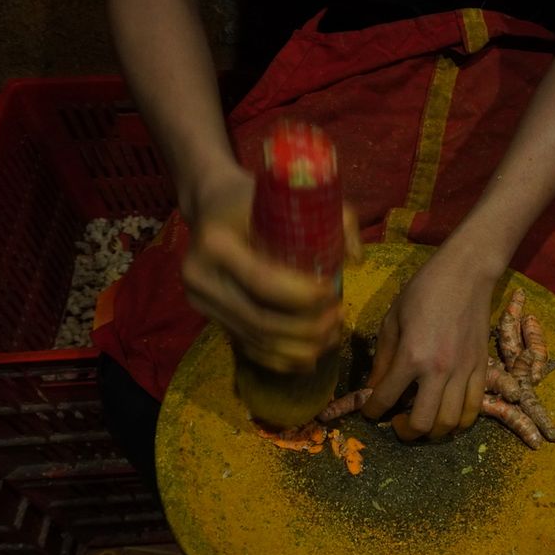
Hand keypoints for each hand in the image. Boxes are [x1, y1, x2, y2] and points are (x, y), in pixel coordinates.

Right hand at [181, 163, 344, 371]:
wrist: (211, 206)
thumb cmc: (256, 199)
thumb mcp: (292, 196)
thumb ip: (334, 219)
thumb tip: (355, 260)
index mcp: (216, 243)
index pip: (263, 282)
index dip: (302, 296)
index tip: (332, 292)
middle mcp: (200, 277)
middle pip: (260, 319)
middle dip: (307, 327)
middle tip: (338, 316)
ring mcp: (201, 303)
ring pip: (256, 340)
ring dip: (299, 348)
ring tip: (331, 336)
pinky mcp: (209, 319)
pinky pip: (247, 348)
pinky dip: (281, 359)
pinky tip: (309, 357)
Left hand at [361, 245, 493, 439]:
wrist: (466, 274)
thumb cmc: (424, 291)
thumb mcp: (393, 320)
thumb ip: (382, 359)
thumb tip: (372, 387)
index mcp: (411, 355)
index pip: (386, 398)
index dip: (372, 411)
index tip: (370, 412)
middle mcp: (439, 370)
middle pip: (422, 424)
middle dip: (404, 432)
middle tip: (397, 424)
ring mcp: (464, 371)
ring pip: (450, 422)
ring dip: (433, 432)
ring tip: (423, 422)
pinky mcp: (482, 368)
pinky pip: (474, 408)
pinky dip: (460, 421)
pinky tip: (449, 416)